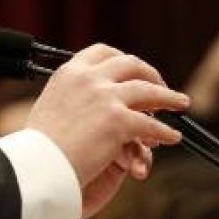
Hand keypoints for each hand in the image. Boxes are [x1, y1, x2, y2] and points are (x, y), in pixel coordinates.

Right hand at [26, 44, 188, 216]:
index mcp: (69, 72)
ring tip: (181, 103)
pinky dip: (165, 132)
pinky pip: (151, 125)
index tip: (134, 70)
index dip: (124, 60)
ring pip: (149, 91)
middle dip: (151, 74)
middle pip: (131, 65)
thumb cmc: (40, 147)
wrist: (37, 166)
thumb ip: (72, 96)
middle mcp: (88, 78)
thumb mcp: (51, 107)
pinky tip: (172, 138)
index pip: (103, 52)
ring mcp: (104, 97)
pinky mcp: (117, 121)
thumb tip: (90, 102)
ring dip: (169, 97)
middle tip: (160, 87)